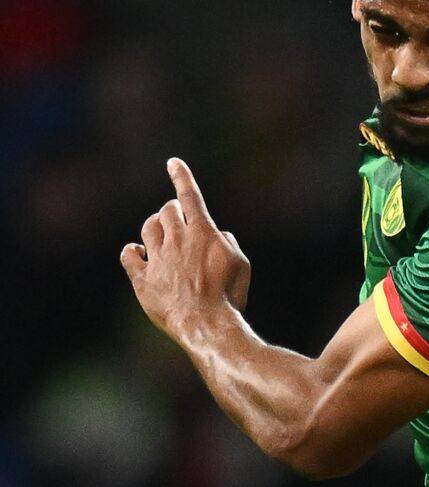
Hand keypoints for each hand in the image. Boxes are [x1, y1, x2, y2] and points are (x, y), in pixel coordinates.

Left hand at [120, 158, 251, 336]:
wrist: (206, 323)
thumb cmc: (230, 295)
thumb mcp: (241, 264)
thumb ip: (227, 242)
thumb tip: (215, 235)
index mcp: (203, 233)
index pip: (190, 196)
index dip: (181, 176)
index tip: (172, 163)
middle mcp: (178, 240)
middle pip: (167, 211)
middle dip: (172, 210)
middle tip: (177, 218)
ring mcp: (158, 259)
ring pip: (148, 228)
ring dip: (154, 226)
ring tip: (160, 234)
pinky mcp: (142, 279)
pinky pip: (129, 255)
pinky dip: (133, 250)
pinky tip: (138, 253)